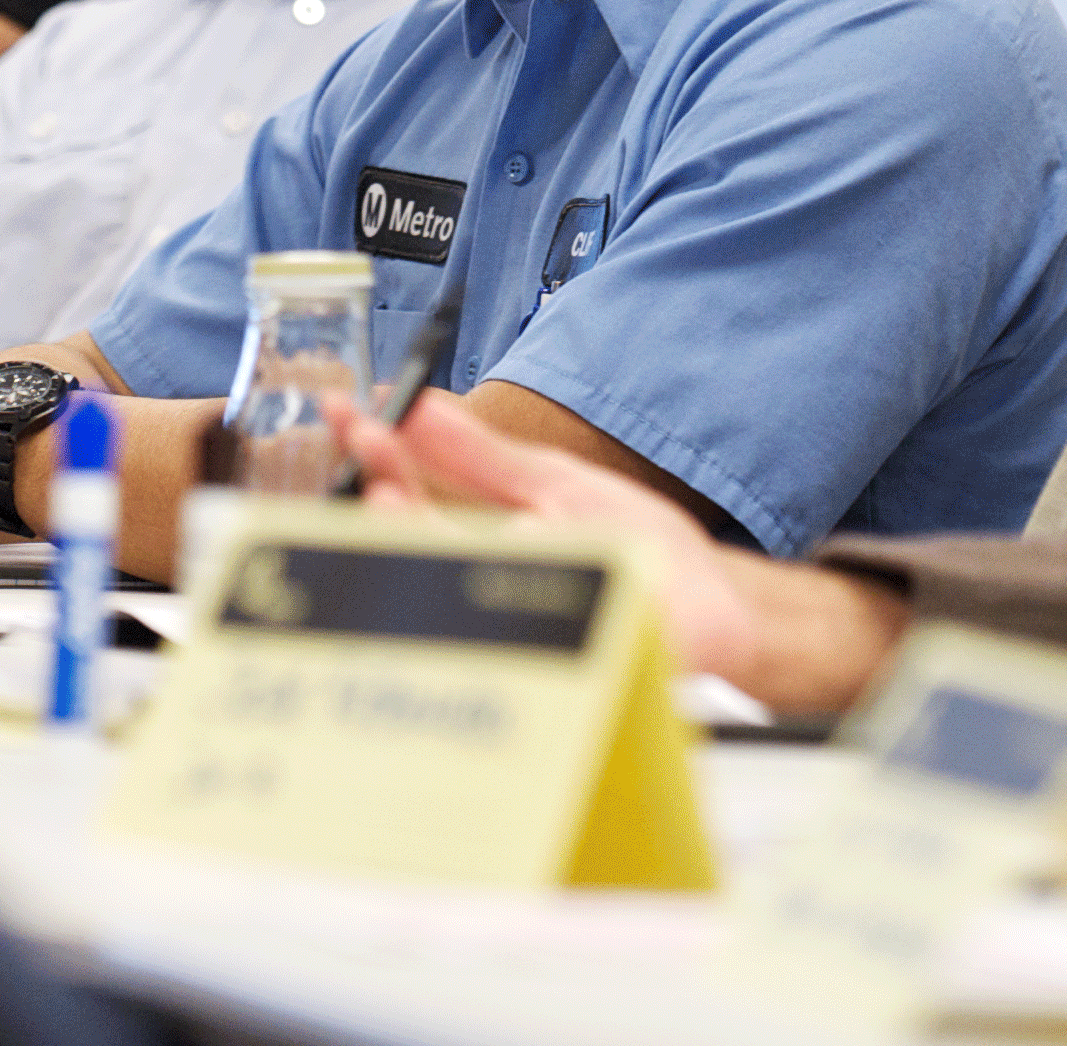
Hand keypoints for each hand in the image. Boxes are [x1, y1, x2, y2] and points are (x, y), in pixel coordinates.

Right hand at [326, 390, 760, 690]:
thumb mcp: (555, 483)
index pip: (404, 496)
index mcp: (475, 540)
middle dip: (378, 493)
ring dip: (411, 535)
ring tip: (389, 492)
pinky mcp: (559, 660)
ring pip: (441, 589)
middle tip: (367, 445)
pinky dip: (500, 582)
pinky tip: (504, 540)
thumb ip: (484, 456)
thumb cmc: (639, 550)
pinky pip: (511, 630)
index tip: (348, 413)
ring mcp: (514, 628)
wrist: (718, 608)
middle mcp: (482, 588)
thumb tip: (419, 406)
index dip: (371, 455)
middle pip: (407, 545)